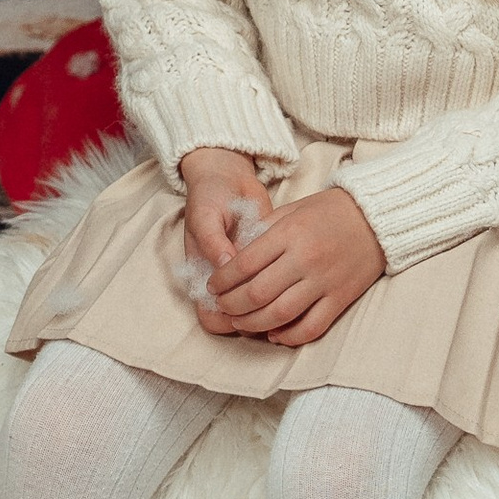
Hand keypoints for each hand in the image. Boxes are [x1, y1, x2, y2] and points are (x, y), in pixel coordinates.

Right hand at [180, 147, 274, 333]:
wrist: (228, 176)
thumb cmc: (209, 198)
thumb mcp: (205, 217)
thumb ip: (213, 244)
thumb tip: (226, 269)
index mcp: (205, 279)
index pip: (213, 319)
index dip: (226, 319)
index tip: (241, 304)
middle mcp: (227, 284)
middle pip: (240, 321)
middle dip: (255, 315)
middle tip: (271, 292)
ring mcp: (249, 276)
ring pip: (262, 308)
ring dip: (272, 302)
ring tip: (285, 278)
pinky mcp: (268, 264)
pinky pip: (276, 286)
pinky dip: (285, 284)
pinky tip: (293, 267)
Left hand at [205, 187, 384, 346]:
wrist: (376, 218)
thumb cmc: (329, 211)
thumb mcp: (292, 210)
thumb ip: (264, 232)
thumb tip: (234, 258)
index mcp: (290, 234)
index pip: (244, 263)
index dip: (223, 280)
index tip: (212, 287)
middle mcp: (305, 259)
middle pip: (257, 294)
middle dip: (232, 305)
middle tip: (221, 307)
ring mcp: (324, 282)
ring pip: (280, 315)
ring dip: (253, 325)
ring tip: (240, 323)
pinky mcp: (341, 299)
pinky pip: (311, 327)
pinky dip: (288, 337)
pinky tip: (273, 335)